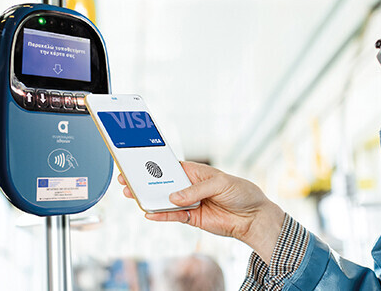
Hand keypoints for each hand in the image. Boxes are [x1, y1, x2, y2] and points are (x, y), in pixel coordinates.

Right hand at [118, 161, 284, 262]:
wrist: (253, 217)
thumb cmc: (241, 192)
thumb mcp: (221, 184)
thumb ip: (196, 190)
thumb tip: (174, 198)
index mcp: (196, 171)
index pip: (171, 166)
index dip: (154, 165)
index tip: (137, 162)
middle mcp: (189, 186)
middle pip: (163, 184)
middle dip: (145, 182)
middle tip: (127, 180)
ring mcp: (189, 202)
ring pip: (164, 201)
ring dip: (149, 199)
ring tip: (132, 196)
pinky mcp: (192, 218)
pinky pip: (172, 216)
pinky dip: (161, 216)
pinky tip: (149, 214)